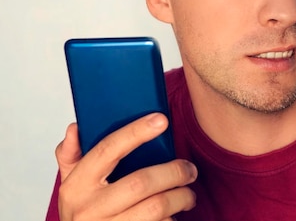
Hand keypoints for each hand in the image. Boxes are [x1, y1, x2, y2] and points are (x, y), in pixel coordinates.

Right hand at [55, 113, 196, 220]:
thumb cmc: (83, 214)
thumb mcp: (71, 186)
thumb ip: (71, 156)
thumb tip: (74, 128)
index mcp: (77, 186)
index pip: (107, 150)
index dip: (136, 132)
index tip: (161, 120)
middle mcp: (90, 208)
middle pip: (141, 182)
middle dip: (174, 172)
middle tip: (190, 169)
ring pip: (156, 207)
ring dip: (181, 197)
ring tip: (188, 195)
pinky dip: (173, 219)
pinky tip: (174, 215)